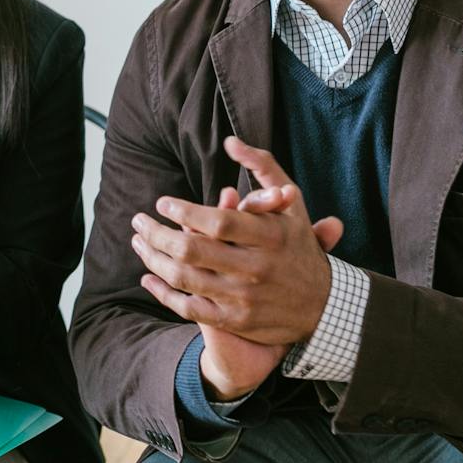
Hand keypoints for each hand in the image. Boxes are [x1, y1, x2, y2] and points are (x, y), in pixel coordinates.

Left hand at [132, 136, 340, 345]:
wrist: (324, 306)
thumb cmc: (299, 246)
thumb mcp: (293, 204)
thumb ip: (263, 167)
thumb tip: (230, 142)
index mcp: (271, 237)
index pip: (218, 222)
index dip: (183, 211)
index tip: (162, 202)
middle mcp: (257, 268)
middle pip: (192, 250)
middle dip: (156, 233)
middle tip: (138, 220)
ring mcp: (244, 298)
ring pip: (184, 279)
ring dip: (153, 259)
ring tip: (138, 242)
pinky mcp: (235, 321)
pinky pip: (189, 309)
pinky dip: (163, 294)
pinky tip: (148, 278)